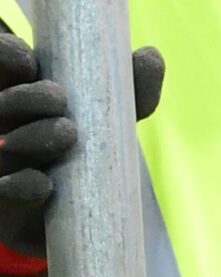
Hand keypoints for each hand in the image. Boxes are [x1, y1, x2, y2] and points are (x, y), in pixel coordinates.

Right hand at [0, 34, 162, 264]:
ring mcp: (2, 163)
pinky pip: (4, 194)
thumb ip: (132, 92)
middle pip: (2, 103)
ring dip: (31, 138)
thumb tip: (150, 55)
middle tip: (58, 102)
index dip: (9, 56)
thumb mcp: (113, 121)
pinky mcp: (4, 204)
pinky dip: (23, 187)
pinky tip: (42, 183)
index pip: (5, 64)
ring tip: (66, 134)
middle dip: (28, 98)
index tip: (29, 62)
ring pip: (2, 148)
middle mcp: (4, 125)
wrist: (79, 221)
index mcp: (22, 94)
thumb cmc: (90, 156)